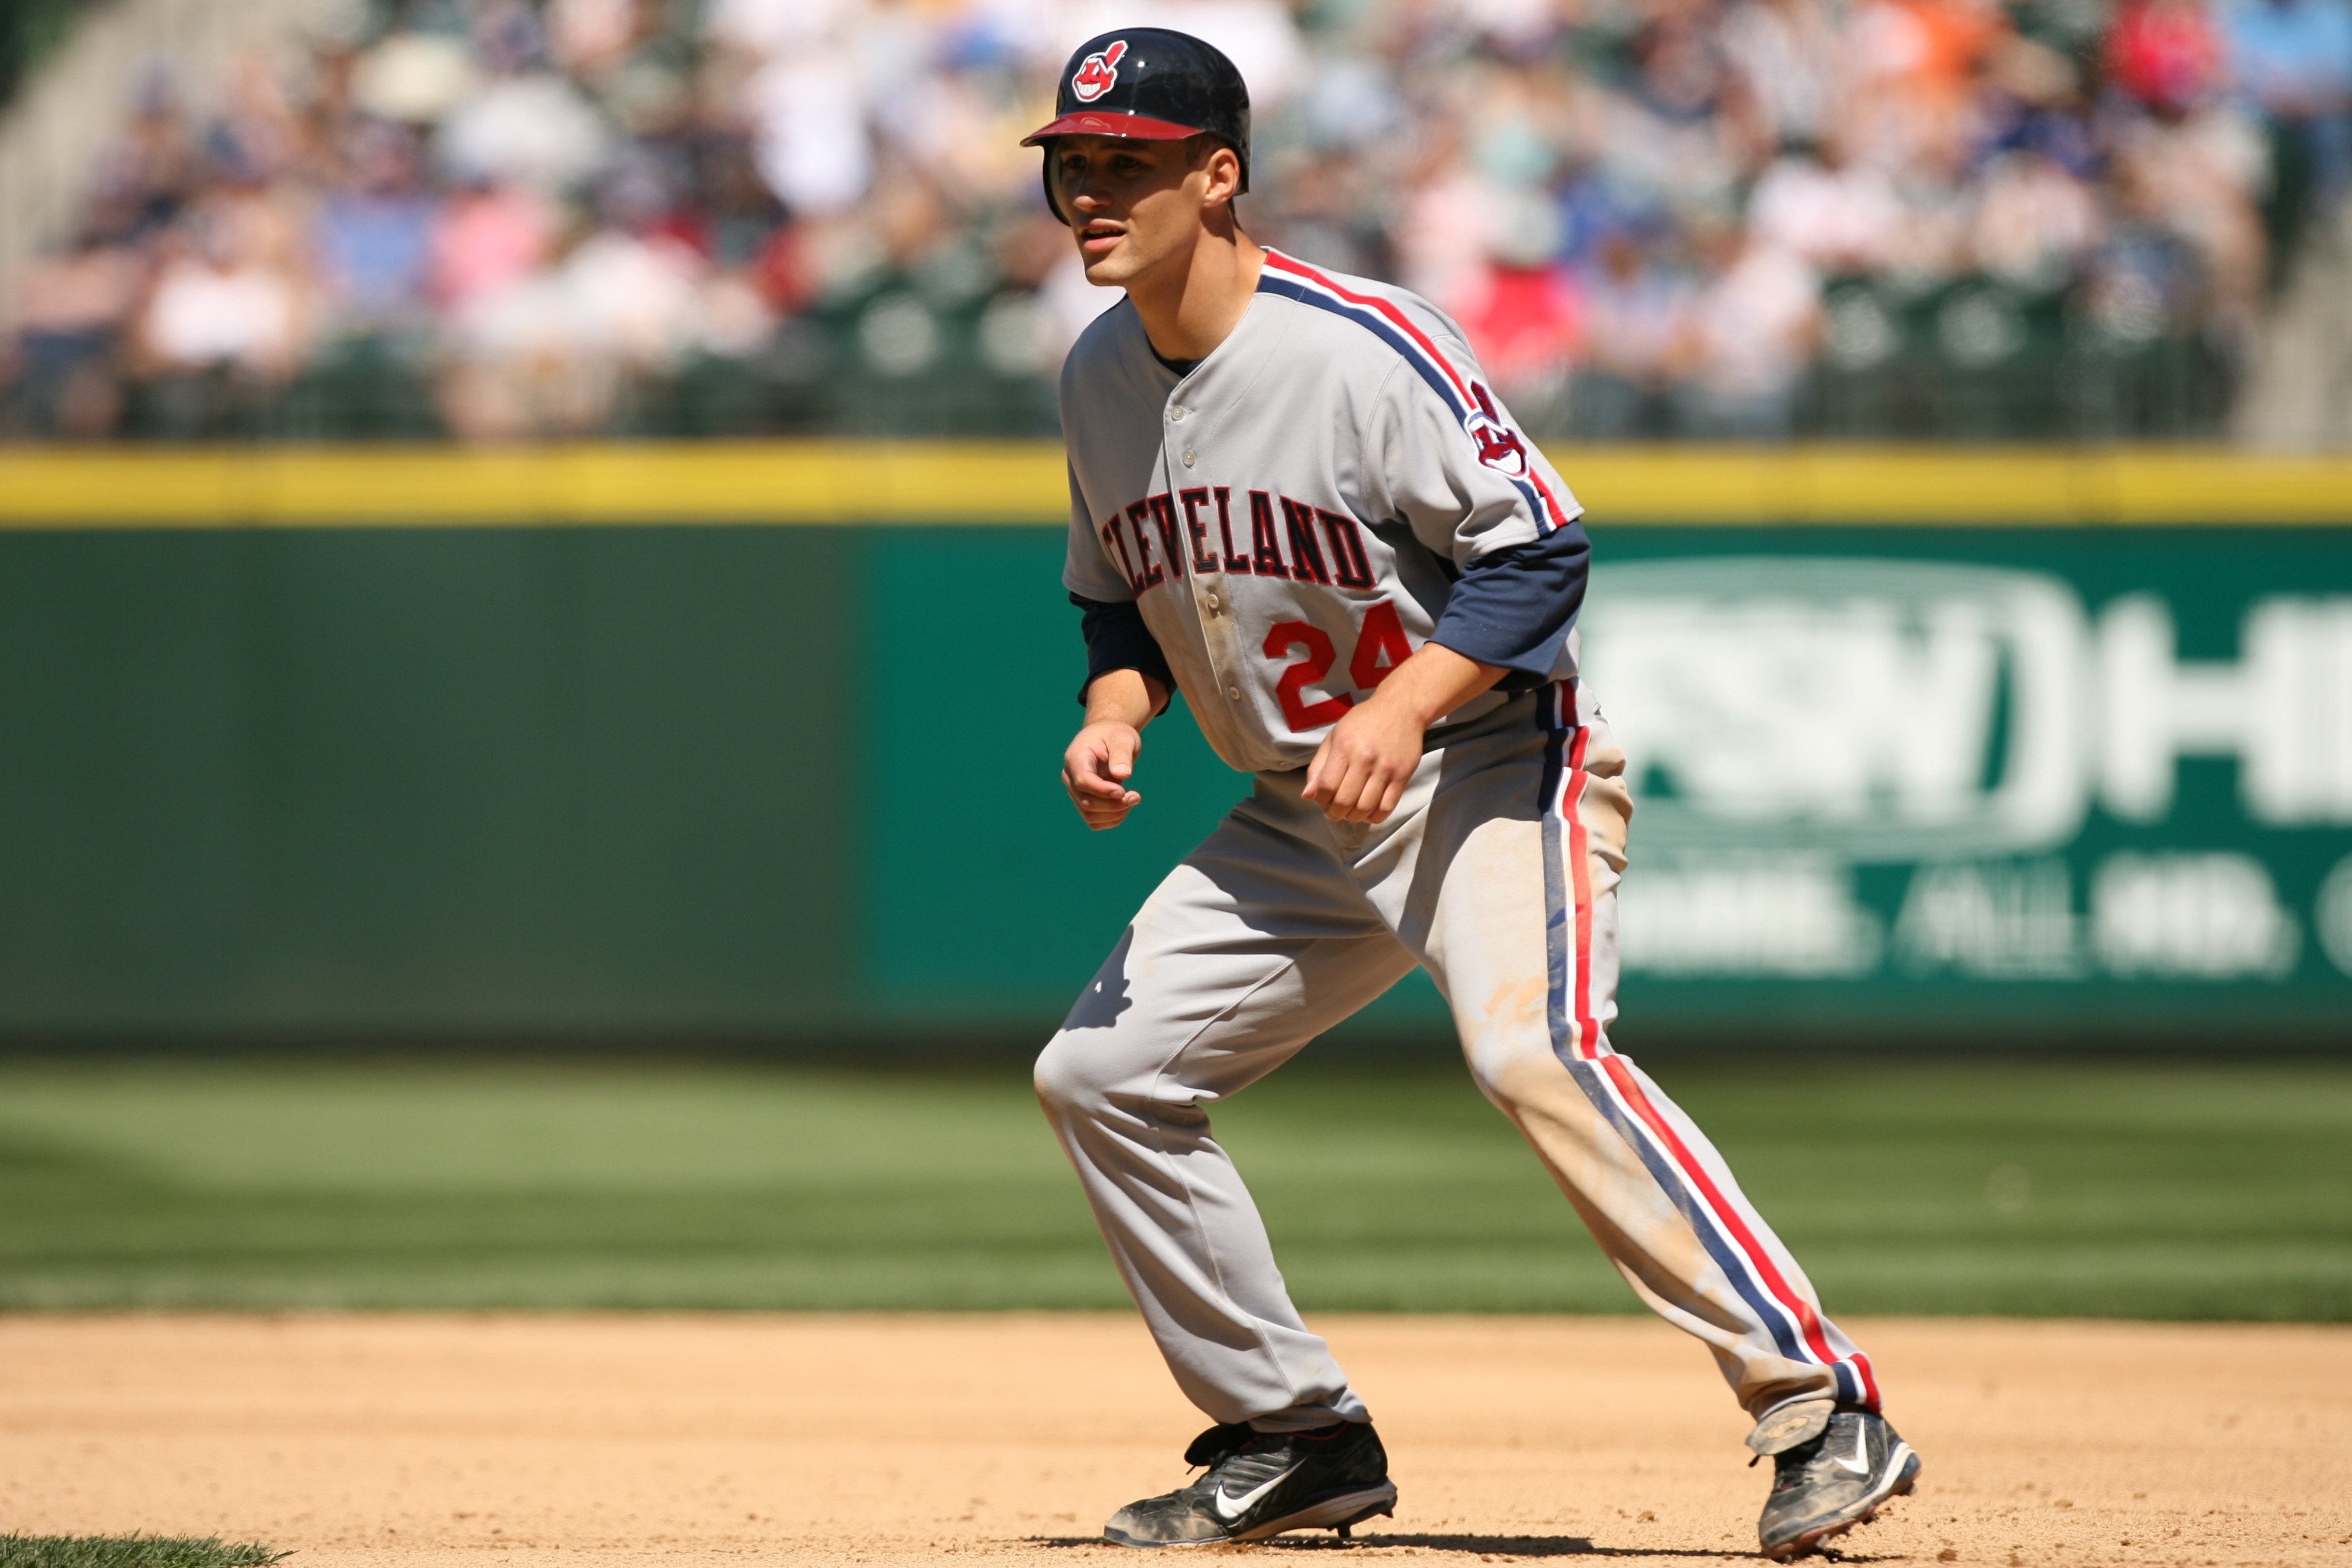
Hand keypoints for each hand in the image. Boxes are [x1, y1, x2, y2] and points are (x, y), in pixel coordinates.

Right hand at [1064, 719, 1143, 829]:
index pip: (1083, 781)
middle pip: (1087, 802)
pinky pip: (1094, 821)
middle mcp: (1070, 777)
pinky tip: (1125, 806)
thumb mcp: (1123, 738)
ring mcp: (1075, 791)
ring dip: (1115, 814)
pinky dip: (1112, 819)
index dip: (1103, 791)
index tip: (1123, 791)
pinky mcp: (1083, 801)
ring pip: (1090, 816)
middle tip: (1136, 796)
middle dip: (1115, 804)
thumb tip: (1122, 775)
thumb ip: (1122, 755)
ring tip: (1133, 799)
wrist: (1107, 738)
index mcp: (1076, 758)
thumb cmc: (1115, 736)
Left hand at [1301, 641, 1505, 824]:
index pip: (1327, 787)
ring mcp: (1386, 768)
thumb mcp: (1334, 736)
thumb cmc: (1363, 721)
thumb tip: (1308, 795)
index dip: (1321, 800)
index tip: (1322, 799)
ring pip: (1365, 808)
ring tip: (1350, 812)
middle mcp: (1365, 759)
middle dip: (1335, 813)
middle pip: (1345, 802)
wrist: (1401, 708)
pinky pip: (1387, 807)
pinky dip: (1374, 817)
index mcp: (1344, 747)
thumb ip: (1318, 766)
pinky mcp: (1403, 775)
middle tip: (1334, 811)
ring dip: (1353, 817)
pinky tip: (1368, 811)